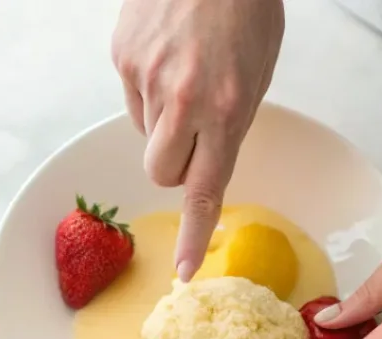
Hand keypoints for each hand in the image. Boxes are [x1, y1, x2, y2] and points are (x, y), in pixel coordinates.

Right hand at [112, 0, 284, 279]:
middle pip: (164, 174)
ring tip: (185, 82)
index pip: (205, 191)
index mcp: (227, 112)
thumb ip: (232, 125)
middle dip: (177, 168)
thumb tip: (204, 156)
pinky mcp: (122, 55)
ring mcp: (147, 77)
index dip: (194, 235)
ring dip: (164, 126)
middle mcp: (184, 101)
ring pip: (147, 137)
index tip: (184, 270)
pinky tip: (167, 59)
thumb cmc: (247, 14)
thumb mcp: (258, 79)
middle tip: (195, 138)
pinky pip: (132, 99)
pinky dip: (148, 91)